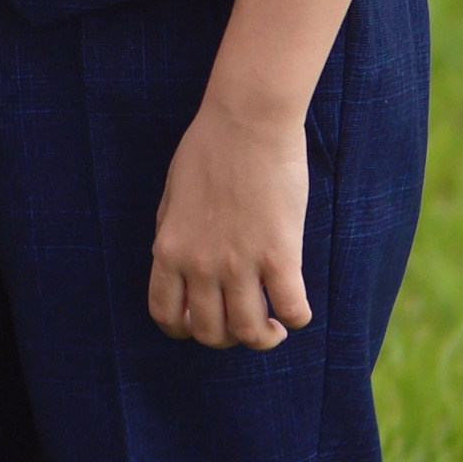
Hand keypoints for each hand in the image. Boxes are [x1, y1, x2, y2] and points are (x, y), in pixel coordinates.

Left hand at [148, 96, 312, 349]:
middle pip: (209, 332)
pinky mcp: (280, 255)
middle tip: (243, 323)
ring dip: (262, 338)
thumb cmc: (208, 150)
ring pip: (248, 331)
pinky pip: (291, 309)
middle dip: (225, 338)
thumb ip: (174, 237)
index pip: (166, 315)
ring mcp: (239, 263)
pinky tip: (297, 310)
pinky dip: (296, 319)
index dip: (183, 330)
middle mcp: (200, 265)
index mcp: (169, 250)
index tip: (202, 323)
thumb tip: (178, 267)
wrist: (246, 123)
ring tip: (274, 328)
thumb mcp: (172, 198)